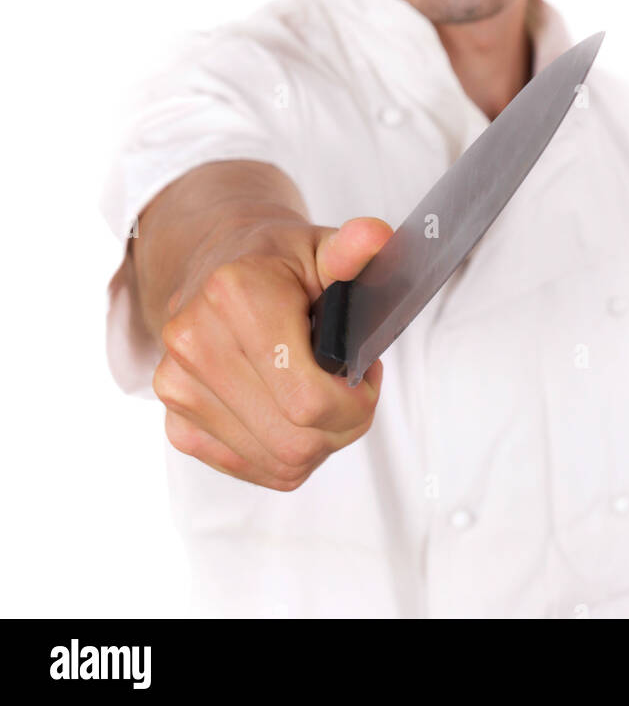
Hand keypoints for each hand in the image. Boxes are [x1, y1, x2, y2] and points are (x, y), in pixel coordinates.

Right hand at [152, 215, 392, 489]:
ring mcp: (178, 386)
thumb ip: (352, 251)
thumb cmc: (276, 262)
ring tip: (322, 395)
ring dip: (316, 441)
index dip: (355, 401)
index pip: (309, 399)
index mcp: (234, 294)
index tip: (364, 374)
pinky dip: (284, 452)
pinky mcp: (176, 421)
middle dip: (342, 425)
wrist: (216, 266)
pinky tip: (290, 410)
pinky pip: (251, 468)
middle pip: (296, 439)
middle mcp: (196, 342)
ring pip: (278, 461)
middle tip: (351, 389)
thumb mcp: (322, 247)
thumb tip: (375, 237)